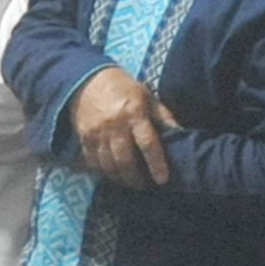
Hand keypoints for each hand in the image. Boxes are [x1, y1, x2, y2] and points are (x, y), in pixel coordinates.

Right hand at [70, 67, 179, 188]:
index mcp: (134, 113)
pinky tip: (111, 175)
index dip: (156, 163)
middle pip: (125, 160)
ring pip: (108, 165)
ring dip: (120, 178)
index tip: (162, 179)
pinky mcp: (84, 138)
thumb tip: (181, 134)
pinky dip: (103, 172)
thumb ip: (163, 116)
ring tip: (128, 182)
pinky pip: (93, 162)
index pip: (148, 143)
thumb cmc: (124, 89)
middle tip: (143, 185)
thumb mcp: (147, 97)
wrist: (88, 80)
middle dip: (135, 178)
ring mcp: (97, 132)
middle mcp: (115, 124)